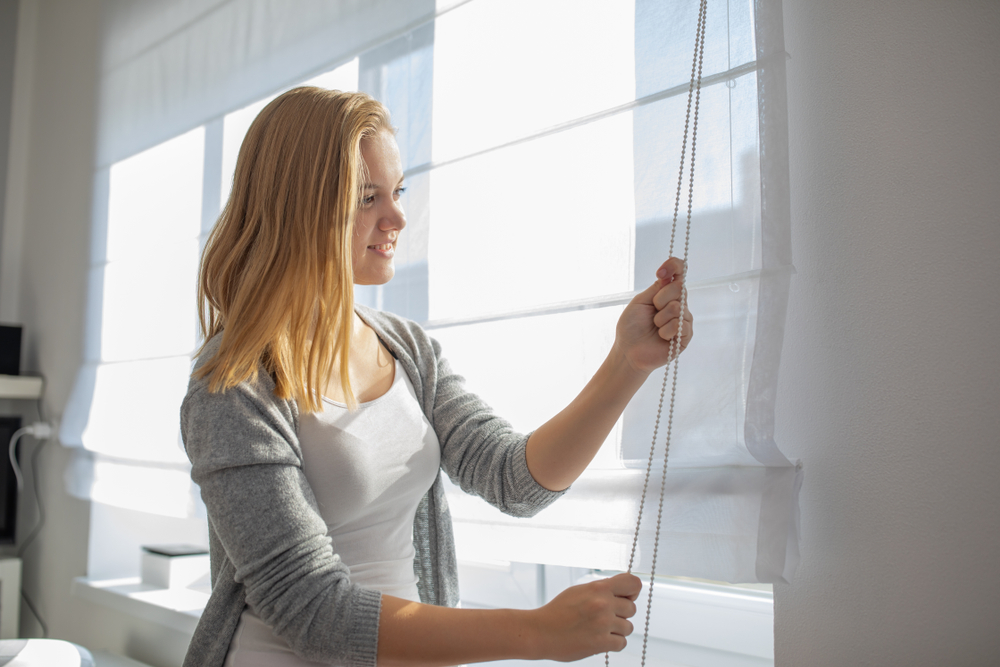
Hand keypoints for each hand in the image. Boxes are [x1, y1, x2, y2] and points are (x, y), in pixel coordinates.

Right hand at [526, 573, 641, 661]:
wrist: (540, 631)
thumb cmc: (558, 611)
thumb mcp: (579, 591)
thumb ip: (601, 589)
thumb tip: (622, 591)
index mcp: (598, 588)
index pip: (633, 583)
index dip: (632, 591)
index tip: (625, 597)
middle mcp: (603, 604)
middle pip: (631, 608)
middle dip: (621, 613)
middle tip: (604, 617)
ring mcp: (603, 624)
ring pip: (628, 627)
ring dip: (617, 630)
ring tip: (599, 629)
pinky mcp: (601, 643)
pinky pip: (622, 643)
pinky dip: (613, 643)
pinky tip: (600, 639)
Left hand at [615, 257, 694, 373]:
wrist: (629, 351)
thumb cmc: (631, 328)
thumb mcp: (640, 302)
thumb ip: (656, 288)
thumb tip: (670, 276)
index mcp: (666, 294)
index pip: (679, 273)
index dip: (674, 266)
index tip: (661, 272)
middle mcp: (678, 304)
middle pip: (679, 288)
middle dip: (660, 299)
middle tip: (653, 311)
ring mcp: (683, 320)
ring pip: (678, 307)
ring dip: (660, 318)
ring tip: (655, 327)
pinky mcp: (686, 336)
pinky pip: (680, 325)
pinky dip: (666, 330)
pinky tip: (661, 337)